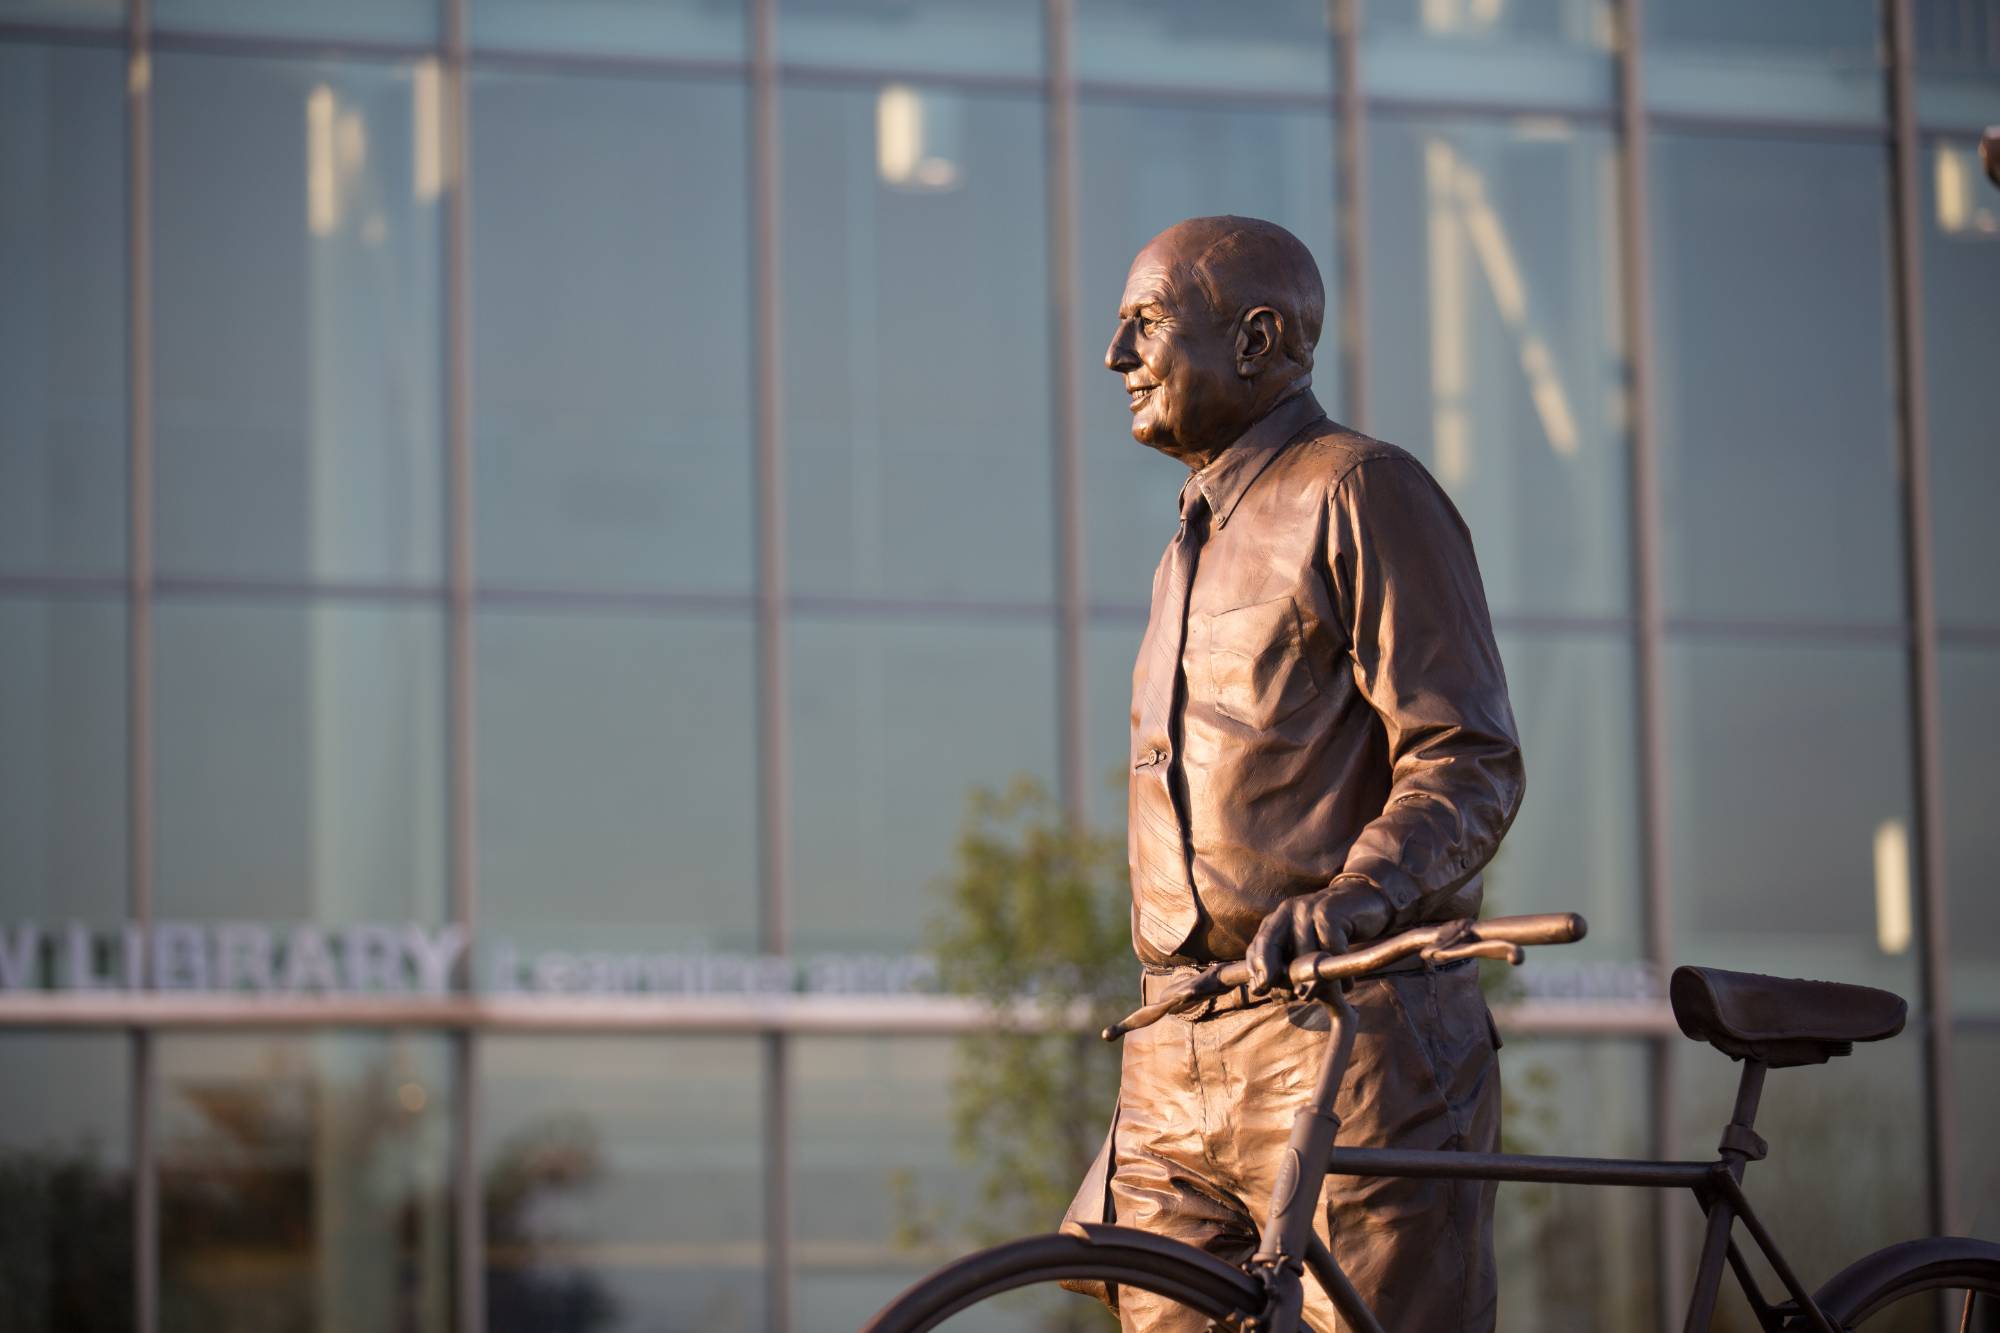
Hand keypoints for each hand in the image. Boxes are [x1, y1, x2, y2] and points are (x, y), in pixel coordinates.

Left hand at [1246, 879, 1392, 994]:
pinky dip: (1339, 973)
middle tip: (1296, 997)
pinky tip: (1346, 985)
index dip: (1255, 970)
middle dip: (1277, 975)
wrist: (1363, 899)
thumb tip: (1274, 995)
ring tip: (1331, 994)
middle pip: (1270, 946)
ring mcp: (1308, 908)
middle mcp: (1288, 910)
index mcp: (1277, 919)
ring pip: (1303, 954)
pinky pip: (1330, 950)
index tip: (1260, 991)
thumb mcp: (1306, 944)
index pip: (1257, 946)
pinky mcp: (1329, 911)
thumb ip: (1290, 964)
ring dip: (1317, 981)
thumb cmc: (1331, 931)